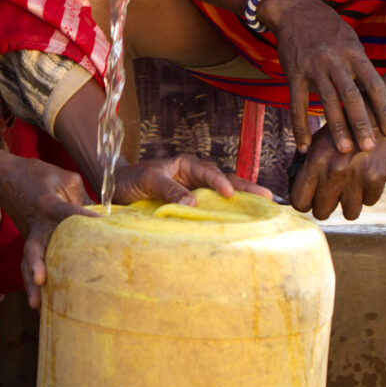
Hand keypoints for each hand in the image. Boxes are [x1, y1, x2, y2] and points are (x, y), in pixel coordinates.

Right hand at [0, 157, 94, 309]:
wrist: (6, 178)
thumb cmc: (39, 176)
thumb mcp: (65, 178)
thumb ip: (84, 198)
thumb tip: (106, 220)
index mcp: (47, 203)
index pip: (65, 212)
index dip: (83, 217)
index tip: (101, 226)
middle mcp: (36, 223)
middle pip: (35, 245)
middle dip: (38, 263)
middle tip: (42, 279)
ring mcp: (30, 235)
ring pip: (29, 261)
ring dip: (31, 283)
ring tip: (37, 304)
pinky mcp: (30, 243)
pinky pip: (29, 264)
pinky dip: (32, 284)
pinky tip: (40, 304)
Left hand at [113, 153, 271, 207]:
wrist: (117, 188)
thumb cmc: (131, 179)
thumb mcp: (147, 180)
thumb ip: (167, 189)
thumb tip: (191, 204)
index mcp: (186, 164)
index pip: (208, 171)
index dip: (219, 182)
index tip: (229, 194)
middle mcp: (195, 177)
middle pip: (224, 180)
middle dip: (246, 188)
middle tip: (268, 197)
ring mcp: (196, 192)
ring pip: (222, 195)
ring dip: (242, 201)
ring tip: (264, 209)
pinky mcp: (192, 207)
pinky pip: (212, 209)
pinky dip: (227, 214)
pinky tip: (241, 222)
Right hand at [257, 0, 385, 154]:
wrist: (293, 8)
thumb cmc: (326, 26)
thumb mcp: (349, 39)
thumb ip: (359, 65)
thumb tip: (374, 95)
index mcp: (353, 51)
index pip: (373, 83)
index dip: (383, 108)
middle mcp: (334, 59)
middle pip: (351, 95)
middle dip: (362, 123)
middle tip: (369, 146)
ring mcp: (312, 66)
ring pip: (327, 101)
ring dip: (336, 127)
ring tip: (345, 150)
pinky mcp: (293, 72)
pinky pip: (296, 104)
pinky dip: (300, 126)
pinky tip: (304, 145)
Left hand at [289, 122, 385, 219]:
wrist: (377, 112)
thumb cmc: (343, 127)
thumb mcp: (318, 140)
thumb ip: (307, 164)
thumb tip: (296, 189)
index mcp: (315, 161)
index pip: (299, 201)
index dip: (303, 203)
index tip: (309, 200)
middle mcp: (334, 172)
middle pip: (322, 212)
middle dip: (324, 207)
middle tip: (329, 197)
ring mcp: (357, 177)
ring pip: (349, 213)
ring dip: (348, 204)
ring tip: (349, 191)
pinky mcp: (377, 178)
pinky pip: (369, 202)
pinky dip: (368, 194)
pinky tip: (366, 179)